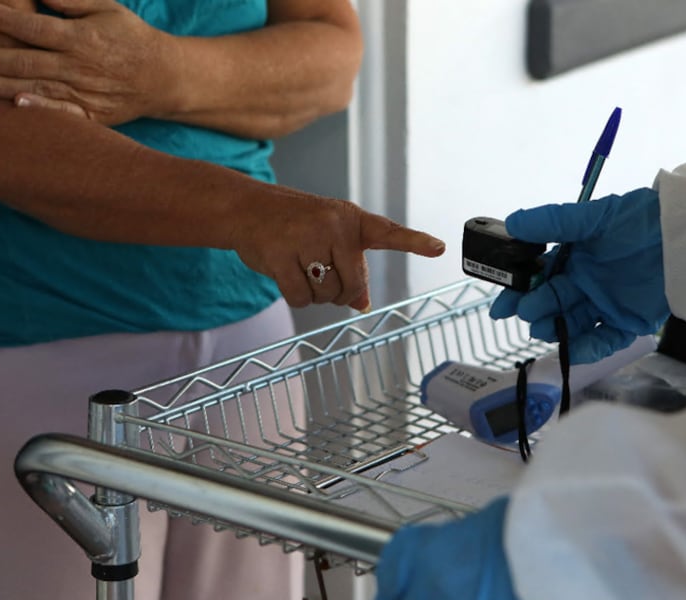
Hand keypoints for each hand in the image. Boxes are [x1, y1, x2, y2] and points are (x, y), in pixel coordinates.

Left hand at [0, 0, 173, 124]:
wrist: (164, 78)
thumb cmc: (129, 37)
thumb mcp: (106, 8)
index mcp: (83, 37)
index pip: (36, 26)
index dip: (6, 19)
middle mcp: (83, 66)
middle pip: (29, 60)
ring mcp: (88, 93)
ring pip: (39, 88)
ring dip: (4, 87)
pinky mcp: (93, 115)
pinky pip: (65, 113)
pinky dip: (43, 110)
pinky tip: (19, 106)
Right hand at [232, 185, 445, 311]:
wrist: (246, 208)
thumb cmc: (294, 225)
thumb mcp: (328, 237)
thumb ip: (350, 267)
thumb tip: (361, 304)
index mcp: (351, 220)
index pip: (389, 232)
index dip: (415, 242)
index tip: (439, 247)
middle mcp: (334, 225)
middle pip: (353, 285)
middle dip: (338, 292)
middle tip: (319, 271)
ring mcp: (307, 238)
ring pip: (327, 294)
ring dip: (315, 293)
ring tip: (299, 264)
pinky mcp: (281, 254)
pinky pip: (301, 297)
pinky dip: (295, 295)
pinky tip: (285, 272)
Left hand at [374, 497, 545, 599]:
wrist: (556, 548)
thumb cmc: (524, 524)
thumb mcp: (479, 520)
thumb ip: (454, 544)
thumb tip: (456, 553)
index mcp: (421, 554)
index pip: (390, 579)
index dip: (396, 583)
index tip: (398, 587)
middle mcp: (431, 593)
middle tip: (472, 585)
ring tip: (507, 595)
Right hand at [489, 187, 668, 363]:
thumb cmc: (640, 218)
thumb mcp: (595, 216)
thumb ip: (553, 221)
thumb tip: (512, 223)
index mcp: (575, 259)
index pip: (539, 278)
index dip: (519, 291)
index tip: (502, 304)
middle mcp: (587, 284)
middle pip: (552, 303)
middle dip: (535, 309)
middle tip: (525, 312)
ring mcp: (607, 305)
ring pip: (573, 324)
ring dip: (556, 328)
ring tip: (543, 328)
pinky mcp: (630, 323)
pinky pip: (605, 340)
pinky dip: (588, 348)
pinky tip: (571, 349)